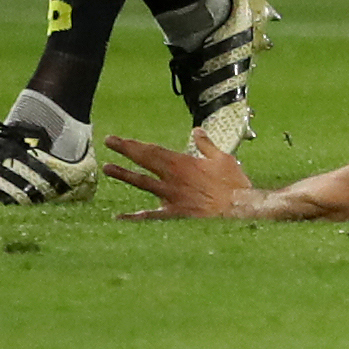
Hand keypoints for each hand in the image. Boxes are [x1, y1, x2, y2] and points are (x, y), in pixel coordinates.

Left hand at [102, 133, 258, 219]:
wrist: (240, 209)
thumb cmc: (233, 183)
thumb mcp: (222, 158)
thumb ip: (206, 144)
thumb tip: (196, 131)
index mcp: (181, 162)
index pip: (151, 150)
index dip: (132, 144)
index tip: (116, 139)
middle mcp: (172, 178)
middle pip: (143, 161)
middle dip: (124, 151)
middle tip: (108, 142)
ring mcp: (171, 197)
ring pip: (142, 184)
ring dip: (124, 175)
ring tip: (107, 169)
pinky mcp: (175, 214)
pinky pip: (151, 215)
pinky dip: (134, 216)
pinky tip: (119, 217)